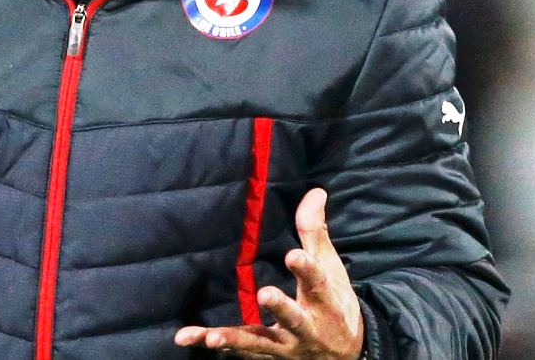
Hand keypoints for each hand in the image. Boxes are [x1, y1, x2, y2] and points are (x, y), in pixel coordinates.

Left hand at [174, 188, 363, 358]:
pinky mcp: (267, 356)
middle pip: (293, 317)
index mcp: (324, 301)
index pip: (317, 282)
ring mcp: (285, 346)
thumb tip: (315, 191)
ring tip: (211, 337)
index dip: (306, 268)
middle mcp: (306, 327)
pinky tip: (189, 338)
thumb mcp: (330, 269)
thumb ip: (315, 231)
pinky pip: (240, 351)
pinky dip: (217, 344)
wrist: (346, 356)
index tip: (293, 255)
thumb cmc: (333, 303)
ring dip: (234, 339)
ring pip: (259, 342)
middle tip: (265, 293)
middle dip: (280, 307)